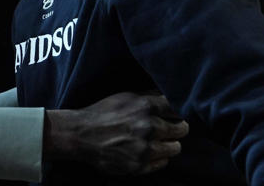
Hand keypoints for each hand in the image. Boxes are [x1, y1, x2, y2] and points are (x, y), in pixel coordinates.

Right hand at [43, 92, 188, 174]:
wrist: (81, 135)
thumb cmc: (102, 113)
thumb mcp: (125, 97)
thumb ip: (148, 97)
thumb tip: (169, 97)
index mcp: (145, 106)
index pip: (178, 108)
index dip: (178, 111)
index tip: (175, 114)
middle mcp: (149, 127)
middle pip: (182, 129)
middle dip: (178, 128)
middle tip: (171, 129)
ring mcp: (145, 148)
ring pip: (176, 148)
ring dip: (170, 144)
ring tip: (159, 141)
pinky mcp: (140, 166)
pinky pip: (163, 163)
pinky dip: (158, 158)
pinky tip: (148, 151)